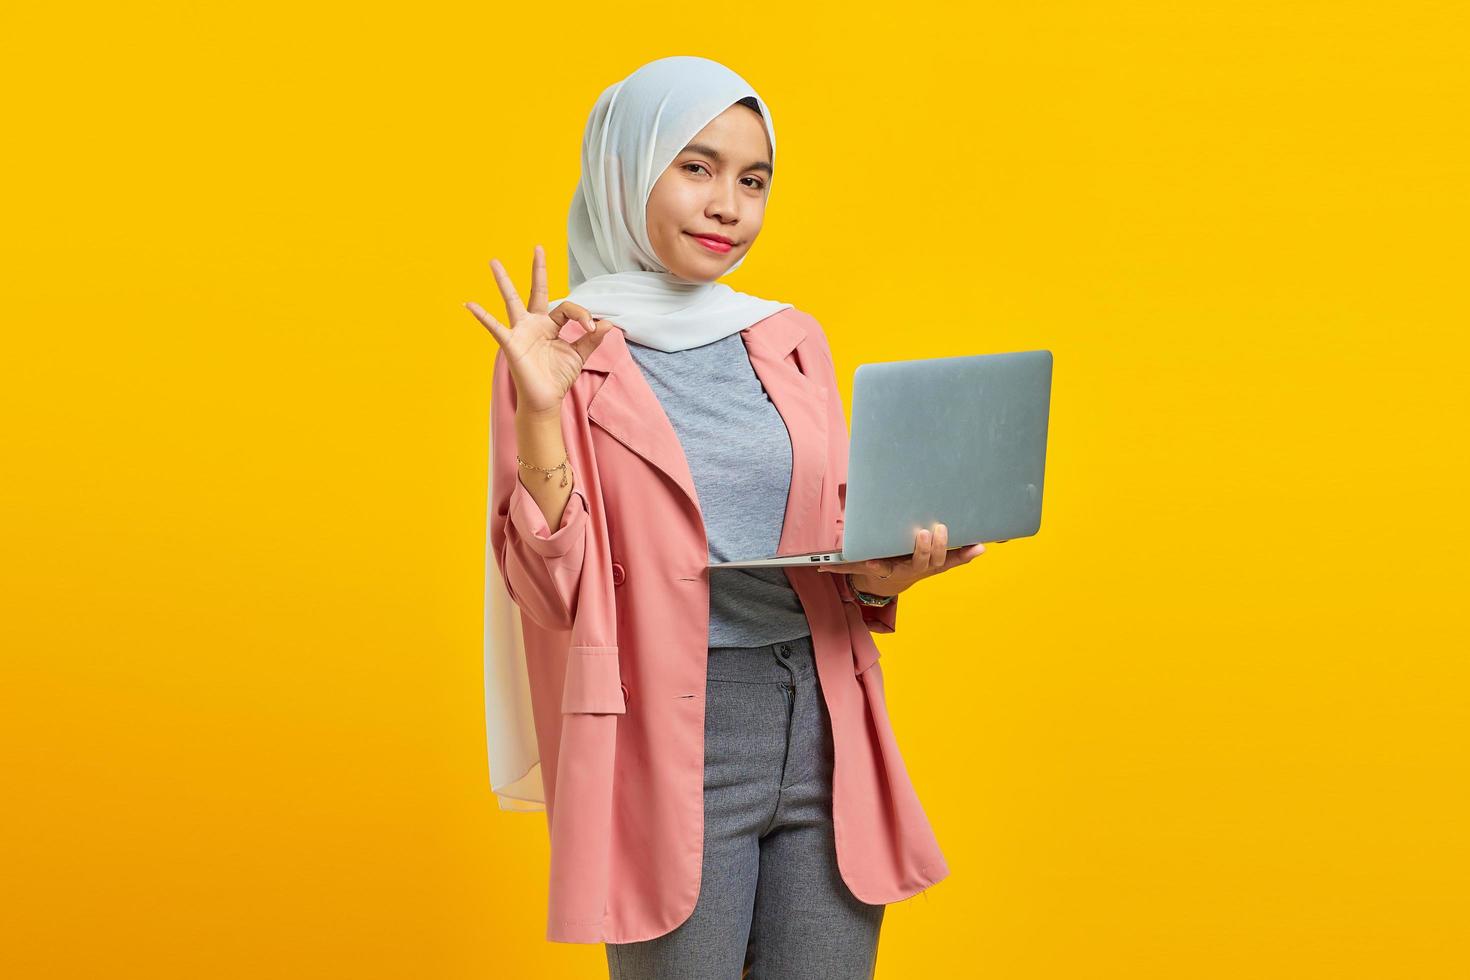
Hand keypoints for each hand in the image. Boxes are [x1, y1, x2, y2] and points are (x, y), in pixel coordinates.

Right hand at [464, 244, 611, 416]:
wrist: (546, 400)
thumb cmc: (558, 377)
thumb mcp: (579, 355)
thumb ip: (591, 338)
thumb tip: (608, 323)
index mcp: (551, 325)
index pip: (567, 308)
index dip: (582, 315)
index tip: (592, 328)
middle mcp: (534, 324)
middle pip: (537, 291)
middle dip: (538, 270)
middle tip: (538, 247)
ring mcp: (521, 331)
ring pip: (512, 301)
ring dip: (503, 281)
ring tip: (494, 262)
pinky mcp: (511, 343)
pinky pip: (494, 327)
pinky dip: (482, 316)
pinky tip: (469, 304)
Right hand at [817, 522, 985, 596]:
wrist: (894, 580)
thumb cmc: (878, 564)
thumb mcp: (858, 564)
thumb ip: (841, 564)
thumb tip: (819, 567)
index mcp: (889, 569)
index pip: (882, 569)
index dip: (879, 567)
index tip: (875, 563)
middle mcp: (910, 570)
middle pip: (919, 563)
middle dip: (922, 550)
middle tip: (922, 533)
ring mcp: (928, 567)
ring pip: (939, 562)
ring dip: (945, 548)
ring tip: (944, 530)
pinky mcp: (941, 563)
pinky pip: (956, 560)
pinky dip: (968, 553)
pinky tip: (980, 545)